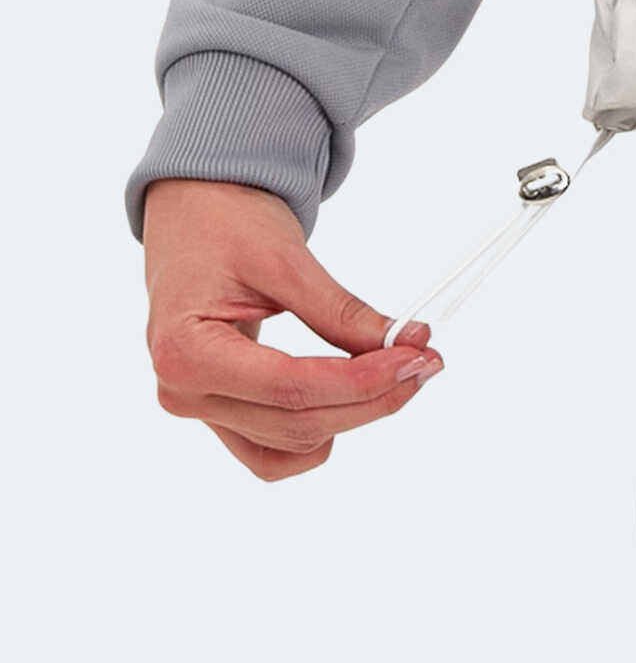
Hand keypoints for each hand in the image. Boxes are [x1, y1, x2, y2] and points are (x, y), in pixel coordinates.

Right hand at [142, 178, 442, 481]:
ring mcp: (199, 409)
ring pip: (292, 443)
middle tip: (425, 361)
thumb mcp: (285, 259)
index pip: (291, 387)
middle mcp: (183, 393)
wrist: (193, 211)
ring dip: (352, 416)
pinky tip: (351, 397)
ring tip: (397, 372)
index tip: (416, 357)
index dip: (363, 381)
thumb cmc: (225, 223)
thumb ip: (342, 311)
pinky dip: (319, 433)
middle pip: (298, 422)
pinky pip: (274, 451)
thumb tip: (409, 342)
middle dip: (371, 397)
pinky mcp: (219, 413)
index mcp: (185, 351)